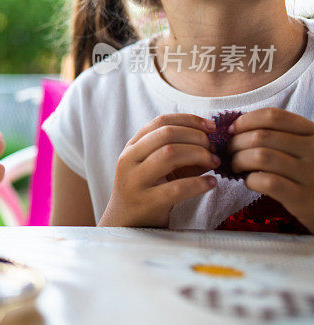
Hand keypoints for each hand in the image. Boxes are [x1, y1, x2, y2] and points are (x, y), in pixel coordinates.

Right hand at [99, 114, 218, 227]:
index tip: (211, 127)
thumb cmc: (147, 190)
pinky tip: (211, 183)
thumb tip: (213, 143)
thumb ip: (178, 152)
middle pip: (166, 134)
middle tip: (214, 148)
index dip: (189, 120)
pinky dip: (199, 183)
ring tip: (215, 163)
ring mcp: (135, 181)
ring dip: (198, 154)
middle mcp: (130, 160)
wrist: (126, 222)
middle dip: (196, 137)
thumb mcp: (156, 167)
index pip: (161, 122)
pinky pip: (177, 188)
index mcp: (132, 147)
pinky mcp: (147, 202)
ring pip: (169, 154)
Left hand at [228, 108, 313, 231]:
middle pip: (261, 136)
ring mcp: (310, 173)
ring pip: (261, 157)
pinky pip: (267, 182)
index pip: (273, 116)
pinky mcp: (303, 197)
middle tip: (228, 152)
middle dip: (235, 143)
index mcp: (312, 132)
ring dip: (238, 160)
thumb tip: (235, 128)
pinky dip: (251, 180)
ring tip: (235, 166)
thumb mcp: (302, 147)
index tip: (232, 130)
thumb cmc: (307, 171)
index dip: (245, 121)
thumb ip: (279, 134)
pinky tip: (250, 182)